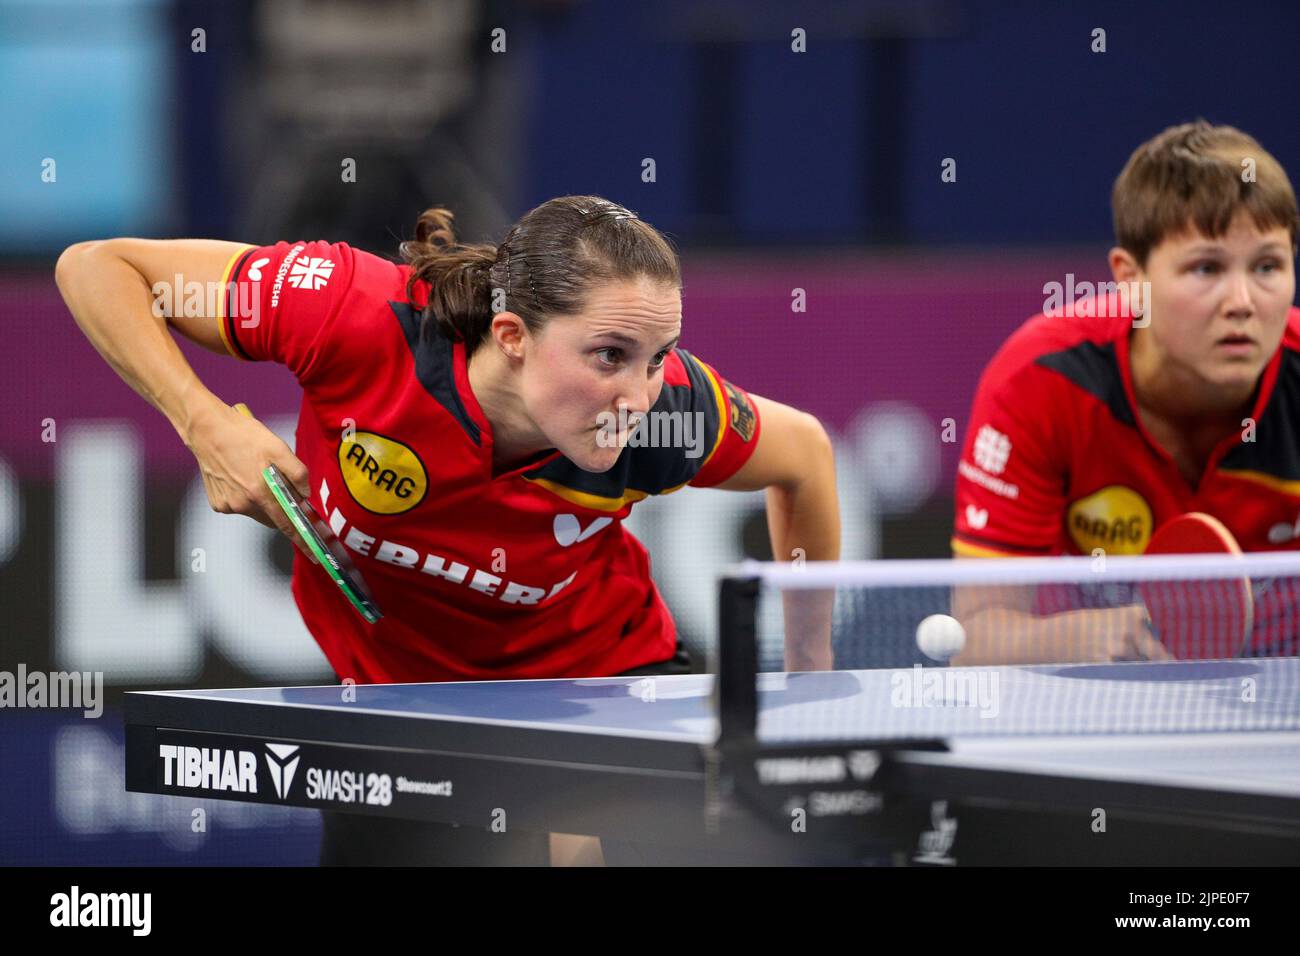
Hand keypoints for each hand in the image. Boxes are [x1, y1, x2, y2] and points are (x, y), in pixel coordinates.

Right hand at [183, 398, 316, 562]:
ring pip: (256, 512)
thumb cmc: (244, 436)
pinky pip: (240, 506)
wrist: (207, 430)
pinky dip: (246, 497)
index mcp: (260, 492)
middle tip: (280, 487)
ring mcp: (229, 505)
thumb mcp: (279, 448)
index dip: (301, 540)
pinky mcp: (218, 503)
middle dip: (280, 508)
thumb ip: (297, 474)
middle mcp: (243, 504)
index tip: (313, 554)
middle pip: (272, 518)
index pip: (286, 524)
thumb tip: (307, 494)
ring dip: (262, 501)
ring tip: (255, 475)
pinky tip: (241, 477)